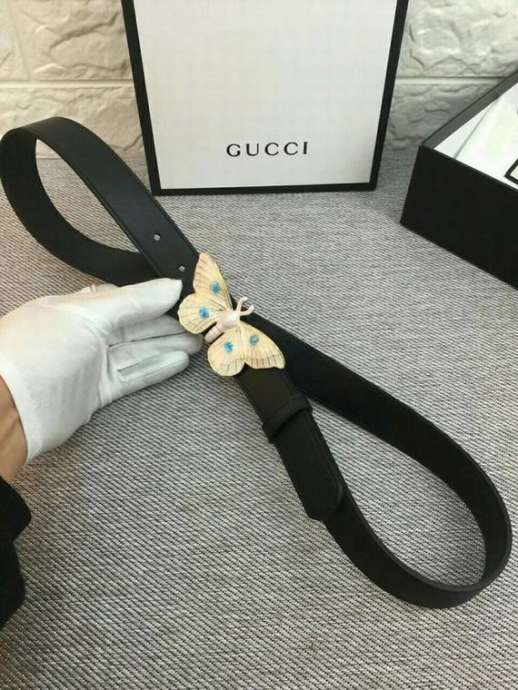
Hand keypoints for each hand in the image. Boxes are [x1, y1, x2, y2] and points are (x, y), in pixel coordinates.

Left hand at [0, 279, 200, 463]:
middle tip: (201, 324)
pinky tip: (178, 360)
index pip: (127, 299)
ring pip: (138, 352)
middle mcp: (84, 334)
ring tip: (198, 342)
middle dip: (169, 324)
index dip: (158, 299)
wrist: (8, 410)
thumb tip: (171, 285)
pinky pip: (133, 376)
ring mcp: (91, 365)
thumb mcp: (86, 314)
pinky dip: (157, 368)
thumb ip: (133, 300)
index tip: (188, 299)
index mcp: (77, 307)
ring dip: (168, 346)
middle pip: (136, 326)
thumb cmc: (36, 353)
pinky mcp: (96, 393)